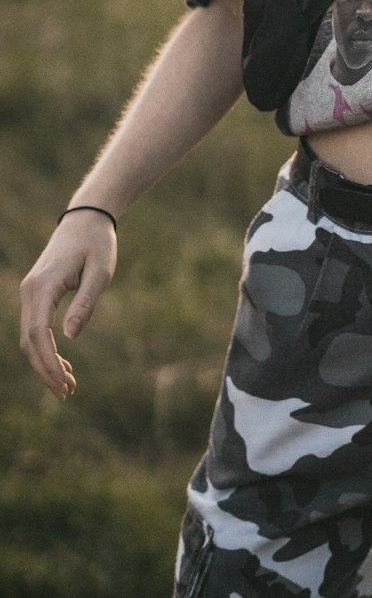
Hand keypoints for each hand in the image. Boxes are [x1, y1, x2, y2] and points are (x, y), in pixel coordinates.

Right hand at [19, 211, 117, 399]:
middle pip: (29, 341)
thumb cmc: (97, 243)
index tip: (65, 384)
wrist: (86, 219)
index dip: (48, 363)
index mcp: (44, 285)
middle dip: (45, 370)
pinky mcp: (36, 294)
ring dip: (45, 363)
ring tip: (68, 385)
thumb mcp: (101, 271)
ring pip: (29, 338)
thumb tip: (70, 337)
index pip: (38, 333)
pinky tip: (64, 365)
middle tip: (67, 393)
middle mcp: (30, 290)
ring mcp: (30, 292)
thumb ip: (86, 302)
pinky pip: (35, 328)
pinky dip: (46, 349)